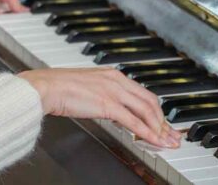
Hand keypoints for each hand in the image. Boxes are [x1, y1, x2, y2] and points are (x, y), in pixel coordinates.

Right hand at [18, 68, 180, 148]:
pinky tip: (153, 140)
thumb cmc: (60, 88)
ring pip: (146, 111)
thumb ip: (104, 96)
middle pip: (150, 102)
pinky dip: (146, 132)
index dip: (157, 111)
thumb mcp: (89, 88)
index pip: (143, 93)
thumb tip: (114, 111)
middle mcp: (117, 80)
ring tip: (166, 142)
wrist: (46, 87)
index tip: (164, 123)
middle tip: (171, 135)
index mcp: (113, 75)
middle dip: (164, 121)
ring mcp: (113, 91)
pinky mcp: (108, 104)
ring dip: (159, 129)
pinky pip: (133, 121)